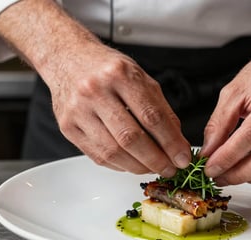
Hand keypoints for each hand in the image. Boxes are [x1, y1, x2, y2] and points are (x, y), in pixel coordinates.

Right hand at [48, 43, 190, 175]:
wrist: (69, 59)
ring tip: (153, 167)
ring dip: (139, 166)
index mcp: (120, 74)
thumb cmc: (108, 69)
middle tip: (169, 169)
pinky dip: (120, 165)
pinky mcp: (68, 127)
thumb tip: (177, 143)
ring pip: (113, 151)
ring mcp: (78, 110)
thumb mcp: (141, 78)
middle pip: (131, 137)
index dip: (170, 142)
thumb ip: (161, 110)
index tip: (182, 158)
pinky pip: (98, 156)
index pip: (151, 116)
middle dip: (156, 160)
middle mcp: (95, 91)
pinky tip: (133, 163)